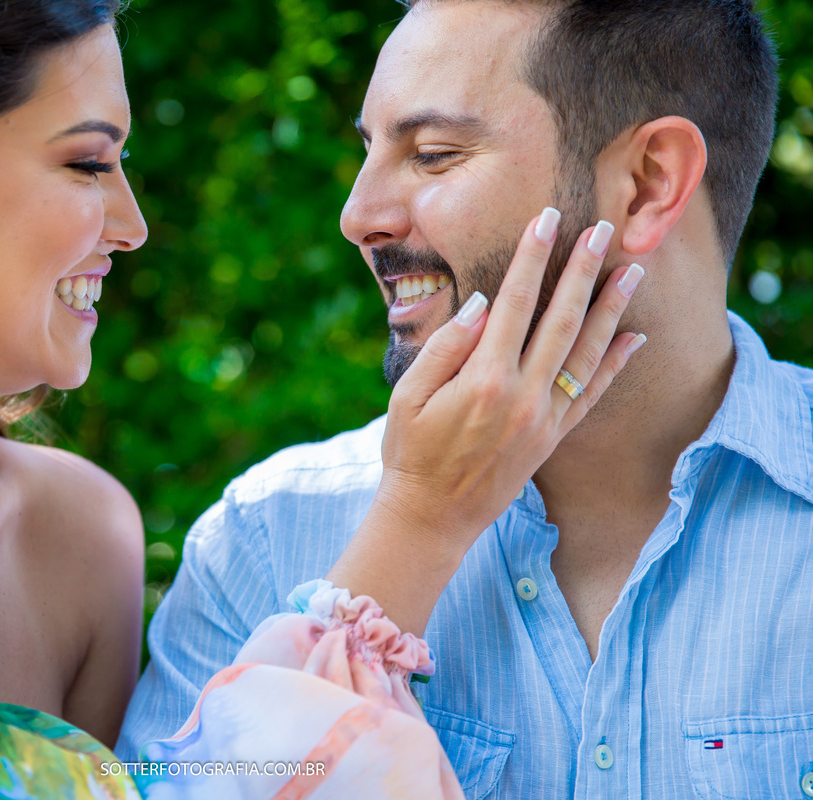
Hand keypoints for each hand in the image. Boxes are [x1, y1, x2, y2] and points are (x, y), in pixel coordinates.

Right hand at [328, 207, 643, 631]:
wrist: (431, 517)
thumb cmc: (410, 452)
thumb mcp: (408, 396)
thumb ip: (445, 347)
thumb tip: (481, 304)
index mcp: (483, 378)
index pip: (513, 303)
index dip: (531, 258)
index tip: (547, 221)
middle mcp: (522, 395)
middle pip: (561, 319)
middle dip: (582, 270)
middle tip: (602, 230)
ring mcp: (544, 418)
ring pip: (587, 352)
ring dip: (611, 308)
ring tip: (631, 269)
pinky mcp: (553, 437)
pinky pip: (593, 394)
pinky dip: (616, 364)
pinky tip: (634, 336)